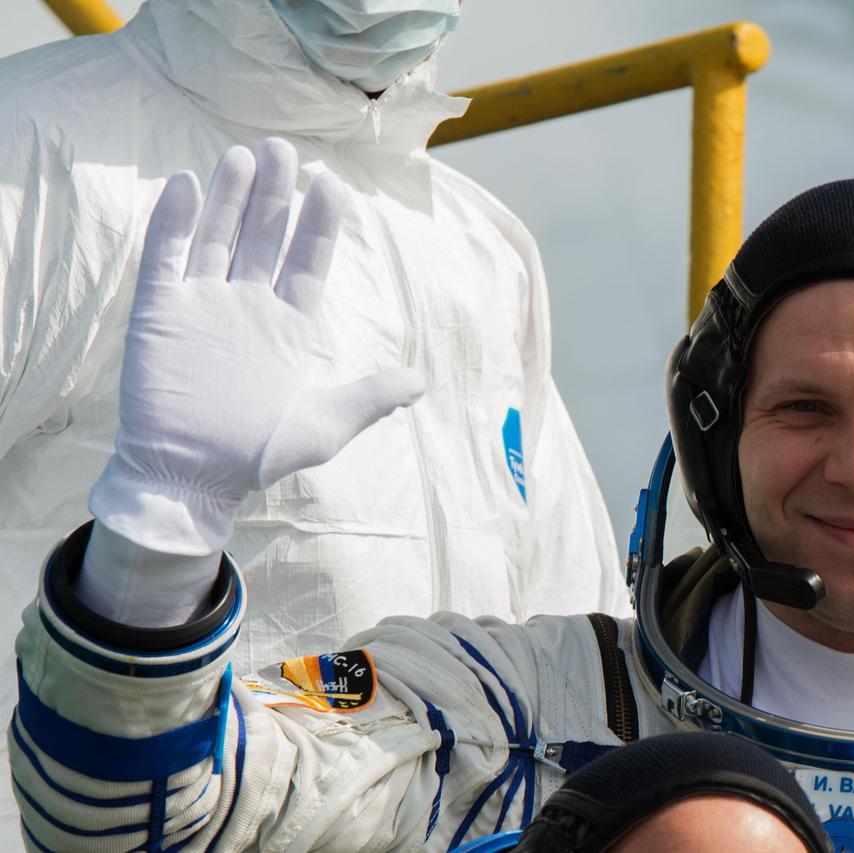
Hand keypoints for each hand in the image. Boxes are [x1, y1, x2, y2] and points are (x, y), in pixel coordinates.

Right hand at [90, 138, 425, 555]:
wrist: (190, 480)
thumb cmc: (258, 455)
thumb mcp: (325, 426)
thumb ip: (370, 398)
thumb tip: (420, 382)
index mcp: (289, 325)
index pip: (307, 261)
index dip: (319, 224)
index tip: (332, 185)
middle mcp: (247, 306)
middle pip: (263, 236)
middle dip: (275, 194)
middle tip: (284, 149)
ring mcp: (201, 305)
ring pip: (216, 236)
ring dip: (229, 197)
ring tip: (244, 156)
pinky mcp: (158, 313)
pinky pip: (164, 258)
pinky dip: (171, 222)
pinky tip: (183, 184)